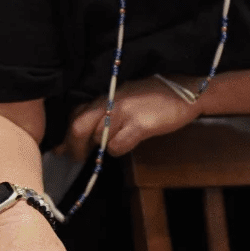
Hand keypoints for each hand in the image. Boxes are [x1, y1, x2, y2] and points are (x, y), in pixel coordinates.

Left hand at [61, 76, 199, 162]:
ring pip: (98, 138)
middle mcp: (110, 102)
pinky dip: (118, 149)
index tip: (63, 149)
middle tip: (76, 159)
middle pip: (78, 128)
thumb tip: (87, 131)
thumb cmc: (156, 95)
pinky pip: (117, 146)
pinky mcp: (139, 125)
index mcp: (105, 95)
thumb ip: (106, 109)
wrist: (186, 91)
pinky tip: (128, 143)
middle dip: (73, 147)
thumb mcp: (126, 96)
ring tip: (115, 143)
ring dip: (103, 146)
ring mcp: (124, 113)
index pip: (76, 114)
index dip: (67, 135)